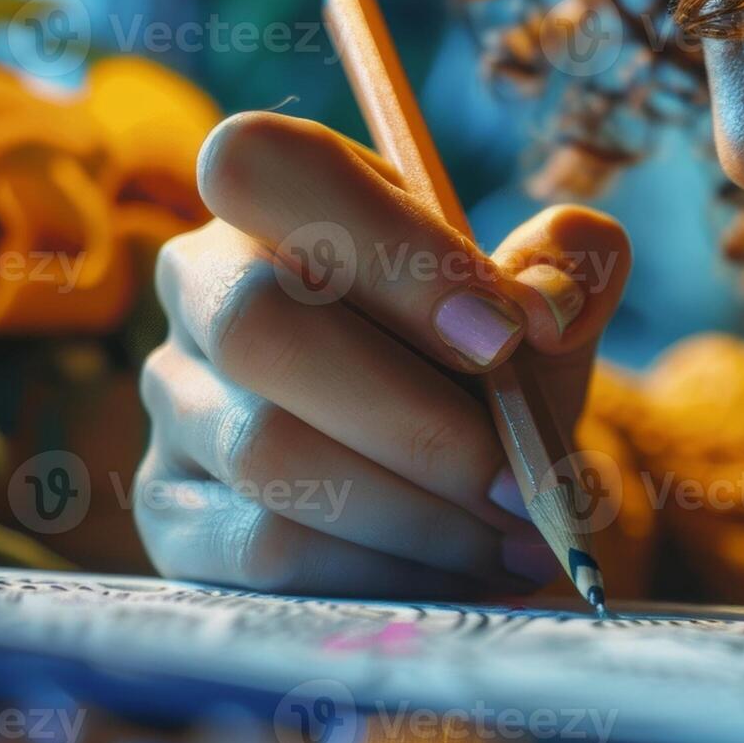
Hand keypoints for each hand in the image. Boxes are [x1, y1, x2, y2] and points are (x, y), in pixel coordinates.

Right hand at [136, 112, 630, 597]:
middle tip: (522, 480)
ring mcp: (176, 403)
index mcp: (281, 200)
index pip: (269, 167)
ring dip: (417, 510)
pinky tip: (462, 575)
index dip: (385, 249)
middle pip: (257, 323)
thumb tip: (546, 304)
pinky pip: (260, 548)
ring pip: (267, 452)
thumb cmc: (487, 368)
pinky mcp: (175, 514)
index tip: (508, 336)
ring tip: (516, 535)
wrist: (460, 476)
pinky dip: (382, 569)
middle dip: (415, 417)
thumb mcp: (541, 302)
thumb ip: (568, 267)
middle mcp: (202, 287)